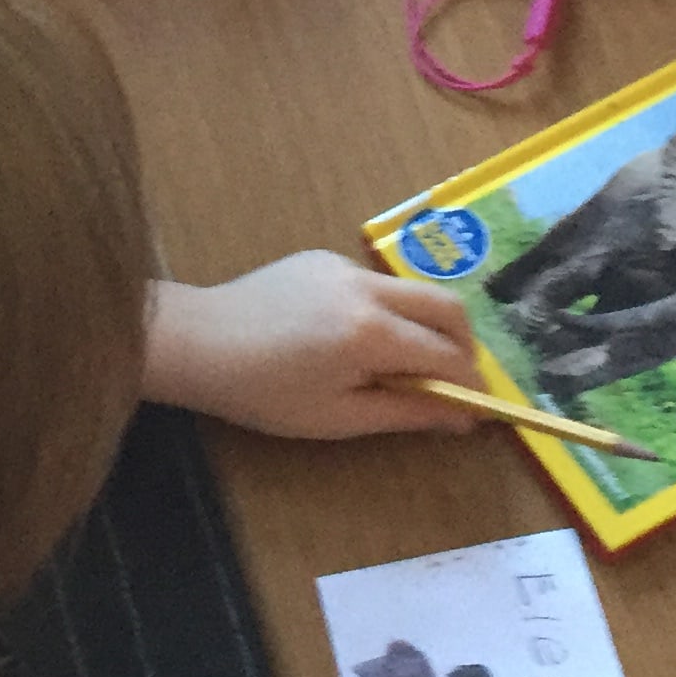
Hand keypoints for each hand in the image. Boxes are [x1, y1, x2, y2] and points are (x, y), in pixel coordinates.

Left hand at [147, 254, 482, 438]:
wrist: (198, 343)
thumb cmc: (264, 393)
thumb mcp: (337, 417)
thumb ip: (406, 412)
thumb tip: (462, 418)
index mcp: (371, 332)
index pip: (447, 354)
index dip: (470, 384)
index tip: (477, 410)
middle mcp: (367, 288)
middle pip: (447, 305)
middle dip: (464, 344)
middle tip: (455, 380)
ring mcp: (344, 266)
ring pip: (412, 291)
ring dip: (425, 326)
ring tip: (405, 366)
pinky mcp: (323, 258)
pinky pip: (375, 284)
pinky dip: (387, 311)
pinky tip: (356, 341)